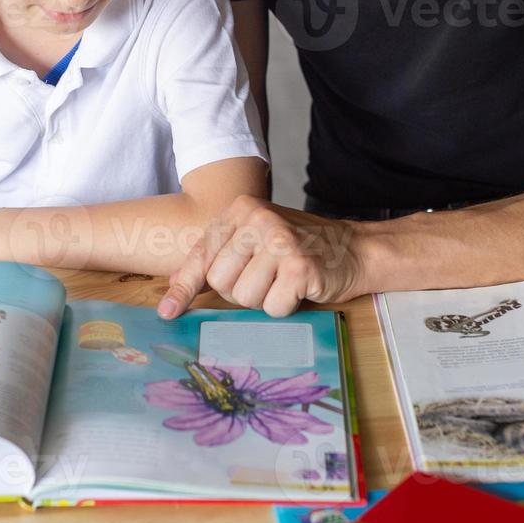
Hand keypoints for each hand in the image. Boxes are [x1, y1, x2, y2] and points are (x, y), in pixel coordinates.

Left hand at [157, 195, 369, 318]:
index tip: (168, 312)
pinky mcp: (300, 266)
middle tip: (265, 279)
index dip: (184, 287)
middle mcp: (257, 219)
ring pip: (244, 297)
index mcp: (241, 210)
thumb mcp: (253, 243)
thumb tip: (171, 298)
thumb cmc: (299, 248)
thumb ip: (217, 261)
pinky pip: (272, 307)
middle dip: (239, 292)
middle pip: (220, 281)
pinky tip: (300, 288)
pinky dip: (285, 306)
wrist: (355, 248)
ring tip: (283, 281)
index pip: (202, 255)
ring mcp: (279, 240)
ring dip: (264, 299)